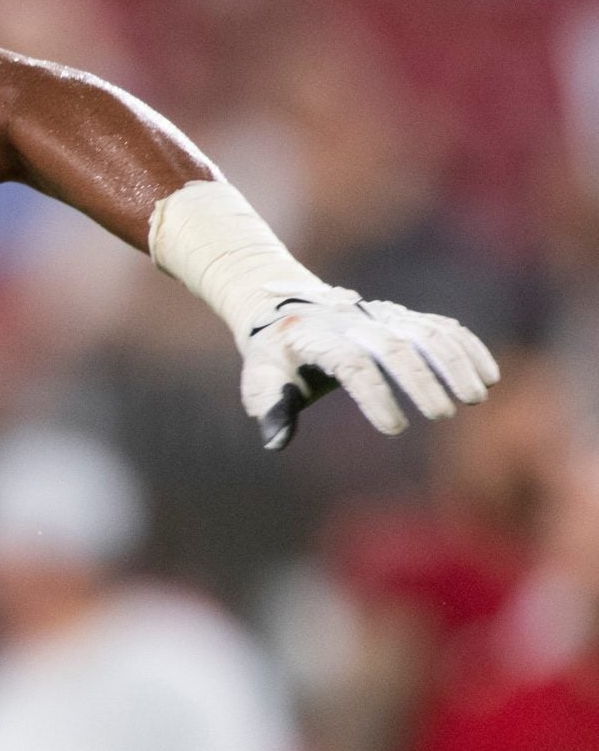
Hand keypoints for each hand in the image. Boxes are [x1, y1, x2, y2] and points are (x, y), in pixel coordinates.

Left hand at [242, 291, 497, 449]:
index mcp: (319, 338)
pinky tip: (489, 376)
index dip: (374, 394)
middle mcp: (355, 323)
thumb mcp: (260, 376)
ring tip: (475, 397)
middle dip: (421, 379)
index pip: (351, 364)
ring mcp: (383, 317)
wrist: (286, 310)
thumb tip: (275, 440)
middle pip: (394, 347)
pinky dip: (468, 348)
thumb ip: (269, 405)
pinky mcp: (403, 318)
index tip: (394, 428)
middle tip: (440, 414)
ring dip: (455, 363)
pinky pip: (442, 327)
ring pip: (425, 333)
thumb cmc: (276, 355)